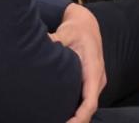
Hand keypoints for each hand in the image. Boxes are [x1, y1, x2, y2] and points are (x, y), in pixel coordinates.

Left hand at [50, 4, 106, 122]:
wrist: (87, 25)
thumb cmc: (77, 29)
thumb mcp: (67, 32)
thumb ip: (55, 39)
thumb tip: (41, 43)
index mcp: (94, 70)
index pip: (90, 101)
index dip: (80, 118)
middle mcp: (97, 79)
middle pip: (89, 110)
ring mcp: (94, 83)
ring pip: (88, 108)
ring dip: (76, 119)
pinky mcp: (89, 84)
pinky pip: (85, 103)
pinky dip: (76, 113)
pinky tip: (62, 117)